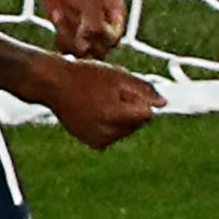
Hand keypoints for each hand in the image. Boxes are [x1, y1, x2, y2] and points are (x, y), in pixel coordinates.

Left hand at [33, 0, 127, 55]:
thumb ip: (95, 24)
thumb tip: (89, 45)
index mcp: (116, 14)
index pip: (115, 39)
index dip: (101, 37)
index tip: (86, 25)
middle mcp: (103, 24)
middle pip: (101, 50)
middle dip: (85, 40)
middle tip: (73, 24)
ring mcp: (85, 29)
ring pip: (84, 51)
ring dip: (70, 38)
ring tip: (61, 16)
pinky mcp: (68, 31)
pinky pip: (68, 48)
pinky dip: (60, 38)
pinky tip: (56, 17)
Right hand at [36, 56, 160, 149]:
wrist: (53, 84)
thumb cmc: (86, 75)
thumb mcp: (118, 76)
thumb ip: (144, 89)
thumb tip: (164, 103)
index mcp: (115, 116)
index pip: (146, 114)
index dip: (137, 99)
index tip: (119, 90)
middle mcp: (108, 133)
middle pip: (138, 123)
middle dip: (130, 109)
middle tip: (107, 93)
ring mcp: (100, 140)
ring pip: (127, 130)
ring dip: (121, 117)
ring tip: (99, 101)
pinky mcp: (94, 144)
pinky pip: (114, 134)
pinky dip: (110, 124)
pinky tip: (95, 111)